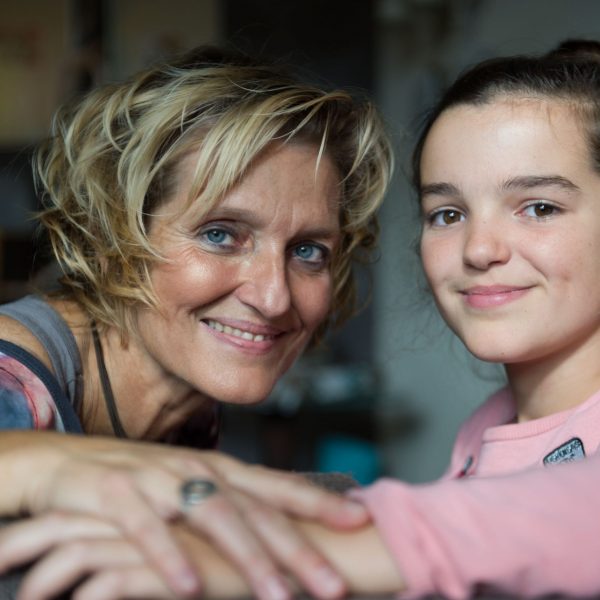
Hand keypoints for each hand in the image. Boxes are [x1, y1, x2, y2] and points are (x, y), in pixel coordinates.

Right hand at [1, 432, 368, 598]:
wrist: (65, 462)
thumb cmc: (140, 482)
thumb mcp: (189, 488)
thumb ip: (229, 505)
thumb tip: (276, 533)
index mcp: (218, 469)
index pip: (276, 486)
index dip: (318, 501)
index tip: (359, 517)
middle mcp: (195, 470)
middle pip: (256, 510)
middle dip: (297, 549)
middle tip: (335, 586)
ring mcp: (157, 479)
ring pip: (212, 517)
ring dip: (247, 558)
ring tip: (278, 597)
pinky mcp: (113, 493)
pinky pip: (144, 528)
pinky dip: (167, 556)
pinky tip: (188, 588)